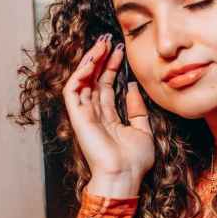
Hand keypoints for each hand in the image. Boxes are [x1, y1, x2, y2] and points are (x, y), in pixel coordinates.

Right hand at [63, 35, 154, 188]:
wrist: (125, 176)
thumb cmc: (134, 161)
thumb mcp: (143, 130)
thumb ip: (137, 110)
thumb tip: (131, 88)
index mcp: (108, 118)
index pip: (105, 86)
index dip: (111, 67)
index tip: (120, 51)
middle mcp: (94, 114)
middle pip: (93, 80)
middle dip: (100, 59)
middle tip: (109, 40)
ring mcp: (84, 115)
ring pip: (82, 81)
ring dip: (90, 61)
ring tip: (102, 45)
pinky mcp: (77, 117)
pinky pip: (73, 91)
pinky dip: (80, 74)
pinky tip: (93, 60)